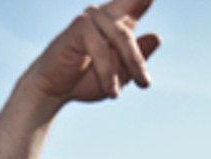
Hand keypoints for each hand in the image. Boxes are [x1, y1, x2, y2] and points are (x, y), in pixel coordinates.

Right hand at [20, 0, 159, 105]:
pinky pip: (102, 48)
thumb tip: (157, 37)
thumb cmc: (85, 81)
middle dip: (139, 55)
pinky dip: (107, 72)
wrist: (53, 91)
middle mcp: (108, 12)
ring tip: (116, 95)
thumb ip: (138, 57)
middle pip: (140, 10)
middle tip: (145, 85)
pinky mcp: (80, 25)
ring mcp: (93, 16)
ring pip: (122, 38)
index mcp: (121, 20)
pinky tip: (110, 92)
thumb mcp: (120, 74)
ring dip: (126, 67)